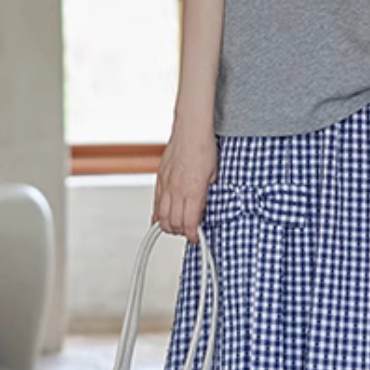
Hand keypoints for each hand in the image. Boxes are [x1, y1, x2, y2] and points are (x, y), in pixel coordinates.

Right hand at [152, 131, 218, 245]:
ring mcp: (166, 185)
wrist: (191, 131)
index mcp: (193, 191)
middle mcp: (177, 190)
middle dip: (181, 232)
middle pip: (173, 223)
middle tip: (187, 233)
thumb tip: (204, 209)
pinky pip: (155, 203)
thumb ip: (207, 194)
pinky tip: (160, 220)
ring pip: (161, 216)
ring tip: (176, 228)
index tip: (196, 238)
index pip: (189, 223)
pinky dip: (157, 215)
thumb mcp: (214, 176)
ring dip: (168, 226)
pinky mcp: (160, 179)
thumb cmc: (205, 149)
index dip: (192, 235)